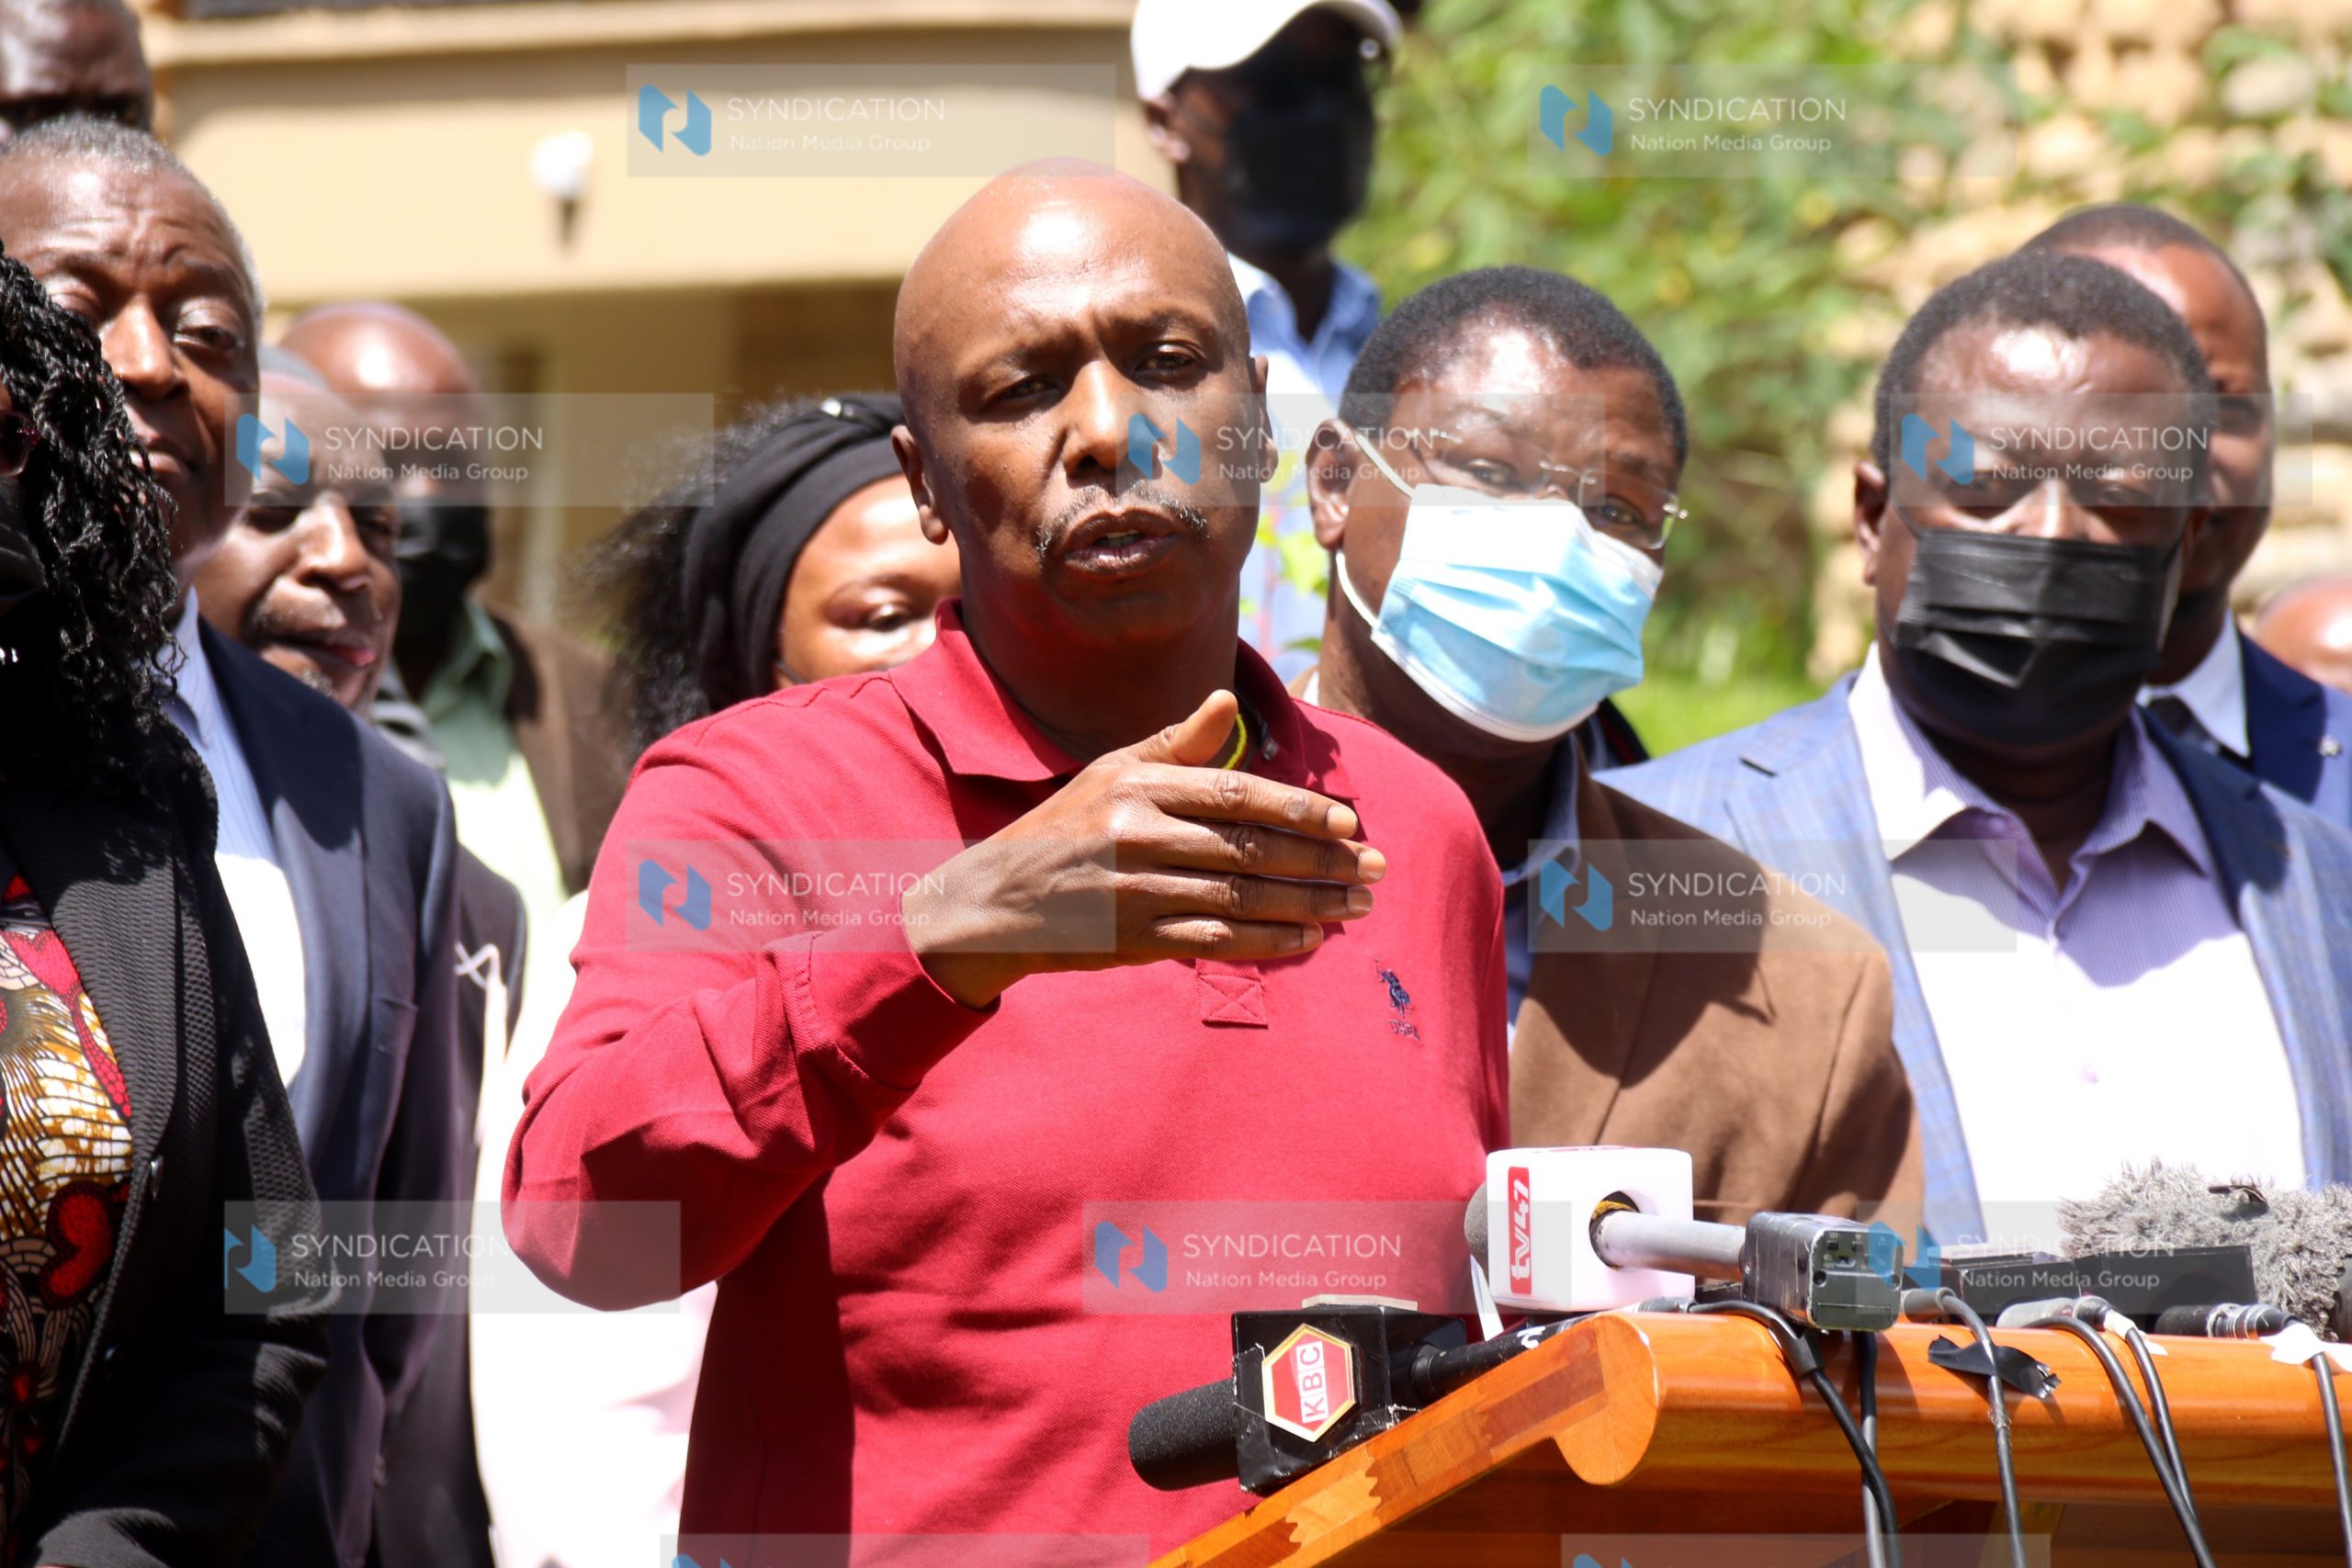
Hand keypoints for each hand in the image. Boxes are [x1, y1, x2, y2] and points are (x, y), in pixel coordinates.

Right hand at [904, 690, 1382, 1005]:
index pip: (1237, 794)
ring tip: (1356, 906)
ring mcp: (1135, 890)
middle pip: (1250, 847)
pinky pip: (1215, 939)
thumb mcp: (1111, 772)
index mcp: (1138, 785)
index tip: (1350, 823)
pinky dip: (1266, 942)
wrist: (996, 903)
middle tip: (1375, 869)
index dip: (1300, 809)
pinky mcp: (1133, 939)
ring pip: (1241, 896)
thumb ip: (1176, 745)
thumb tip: (1226, 702)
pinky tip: (1308, 940)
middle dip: (1322, 860)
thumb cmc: (1064, 829)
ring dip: (1308, 904)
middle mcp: (1137, 834)